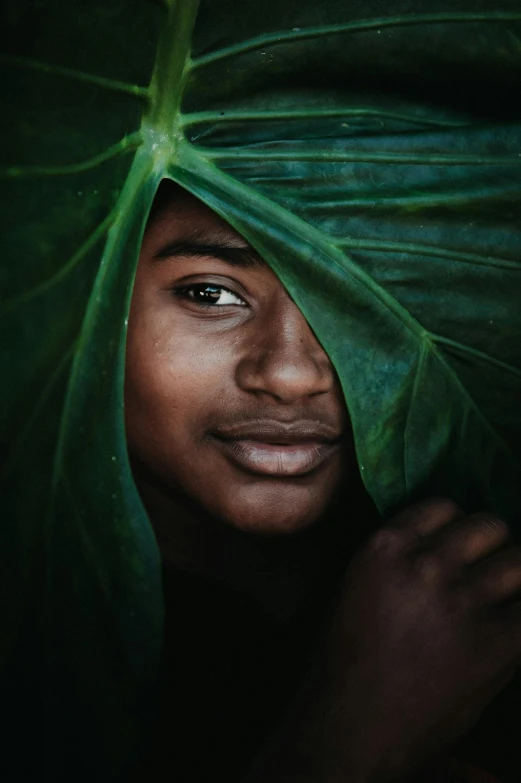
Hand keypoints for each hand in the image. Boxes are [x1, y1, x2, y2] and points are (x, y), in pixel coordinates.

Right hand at [321, 497, 520, 780]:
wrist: (354, 727)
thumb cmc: (347, 659)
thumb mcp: (360, 585)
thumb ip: (401, 556)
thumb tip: (447, 545)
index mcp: (386, 546)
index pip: (444, 506)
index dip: (455, 529)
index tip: (458, 549)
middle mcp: (427, 564)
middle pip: (489, 526)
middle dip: (490, 547)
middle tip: (485, 573)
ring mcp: (464, 601)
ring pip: (519, 561)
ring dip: (513, 578)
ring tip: (501, 598)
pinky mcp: (495, 642)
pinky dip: (518, 618)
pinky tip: (503, 632)